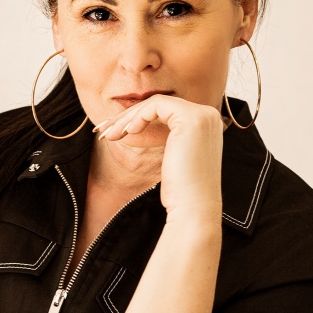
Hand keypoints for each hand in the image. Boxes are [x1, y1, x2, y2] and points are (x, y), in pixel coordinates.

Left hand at [95, 94, 223, 223]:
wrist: (193, 209)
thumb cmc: (181, 192)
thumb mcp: (172, 158)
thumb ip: (165, 137)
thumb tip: (136, 125)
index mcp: (205, 125)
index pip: (166, 112)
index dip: (136, 119)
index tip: (114, 132)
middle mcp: (208, 116)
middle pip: (159, 106)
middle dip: (127, 117)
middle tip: (104, 132)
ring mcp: (202, 115)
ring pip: (155, 104)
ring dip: (128, 118)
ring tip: (109, 136)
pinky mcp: (191, 118)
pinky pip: (156, 105)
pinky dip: (138, 116)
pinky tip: (127, 133)